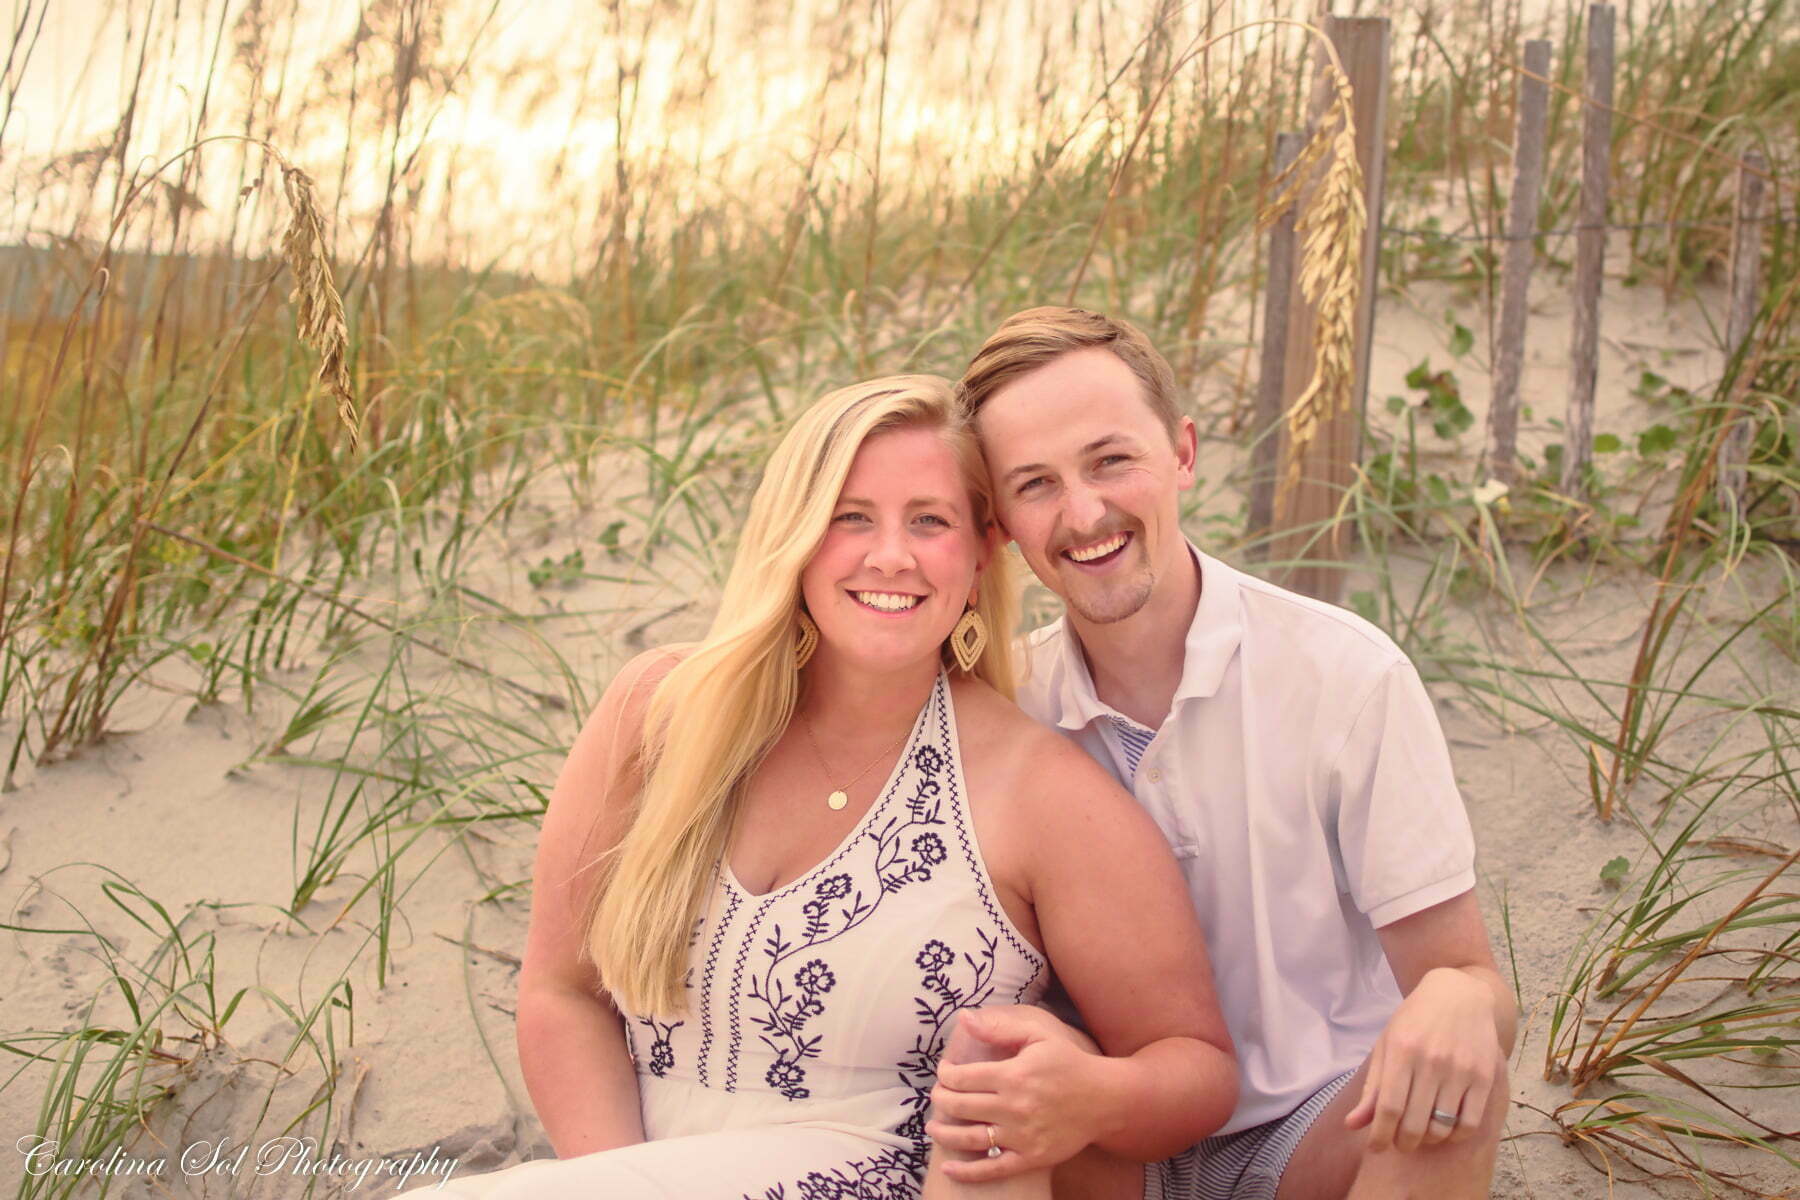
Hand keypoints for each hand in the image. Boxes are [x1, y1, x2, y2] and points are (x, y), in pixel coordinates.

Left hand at [925, 1006, 1106, 1182]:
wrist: (1105, 1100)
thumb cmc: (1069, 1063)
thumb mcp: (1039, 1034)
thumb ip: (1000, 1027)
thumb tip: (964, 1018)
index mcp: (1014, 1075)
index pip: (963, 1077)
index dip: (946, 1074)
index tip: (944, 1071)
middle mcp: (1015, 1107)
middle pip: (960, 1106)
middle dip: (941, 1100)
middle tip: (937, 1096)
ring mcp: (1022, 1136)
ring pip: (970, 1138)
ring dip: (944, 1134)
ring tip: (933, 1129)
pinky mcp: (1031, 1158)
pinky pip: (992, 1169)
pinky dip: (967, 1172)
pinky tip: (949, 1169)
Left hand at [1344, 967, 1502, 1153]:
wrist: (1459, 994)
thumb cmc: (1415, 1021)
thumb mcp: (1387, 1044)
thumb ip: (1373, 1087)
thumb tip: (1352, 1125)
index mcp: (1402, 1051)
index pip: (1389, 1108)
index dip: (1380, 1135)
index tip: (1376, 1148)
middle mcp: (1432, 1060)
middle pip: (1415, 1123)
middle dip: (1403, 1143)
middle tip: (1399, 1143)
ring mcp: (1462, 1069)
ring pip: (1443, 1127)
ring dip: (1428, 1140)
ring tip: (1421, 1134)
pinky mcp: (1485, 1076)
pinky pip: (1470, 1122)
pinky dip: (1455, 1135)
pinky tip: (1445, 1129)